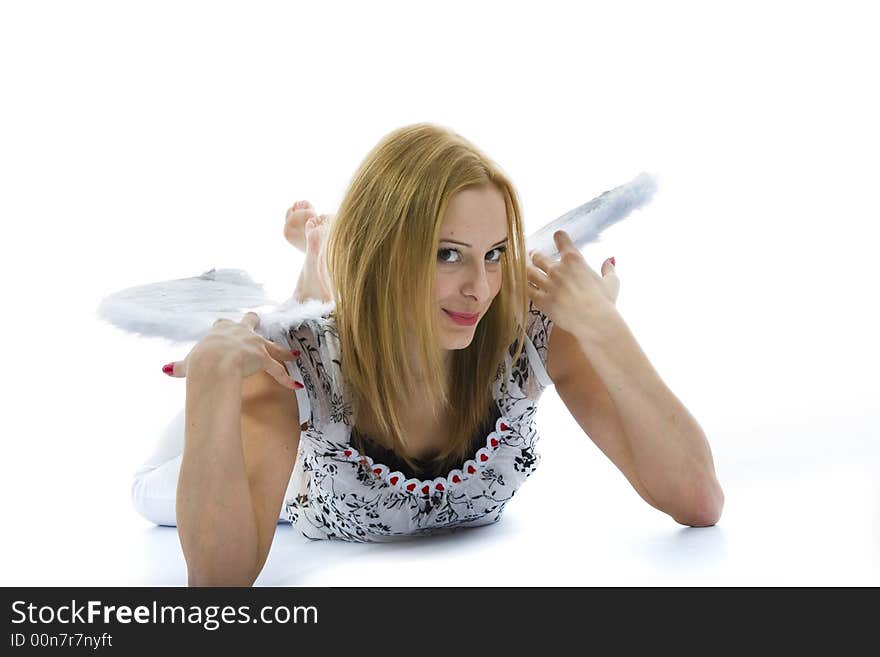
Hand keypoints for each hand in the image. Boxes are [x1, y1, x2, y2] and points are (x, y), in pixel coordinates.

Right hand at [162, 312, 301, 389]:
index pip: (223, 324)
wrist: (214, 364)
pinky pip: (278, 370)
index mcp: (221, 330)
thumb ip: (180, 366)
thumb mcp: (188, 362)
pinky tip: (296, 384)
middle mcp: (240, 332)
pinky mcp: (263, 357)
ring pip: (272, 346)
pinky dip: (286, 378)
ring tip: (294, 354)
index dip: (226, 326)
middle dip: (255, 323)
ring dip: (284, 351)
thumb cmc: (200, 361)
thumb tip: (166, 370)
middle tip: (258, 321)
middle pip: (251, 322)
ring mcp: (254, 344)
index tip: (226, 326)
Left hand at [526, 230, 619, 335]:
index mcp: (574, 260)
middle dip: (535, 254)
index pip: (562, 240)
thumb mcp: (611, 283)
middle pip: (539, 257)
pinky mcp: (541, 301)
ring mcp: (547, 285)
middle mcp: (558, 269)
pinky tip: (521, 284)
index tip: (558, 236)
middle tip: (534, 254)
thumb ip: (609, 270)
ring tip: (524, 267)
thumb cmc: (604, 303)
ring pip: (529, 271)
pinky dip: (523, 285)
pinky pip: (527, 290)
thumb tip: (609, 261)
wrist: (594, 322)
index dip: (559, 237)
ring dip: (526, 267)